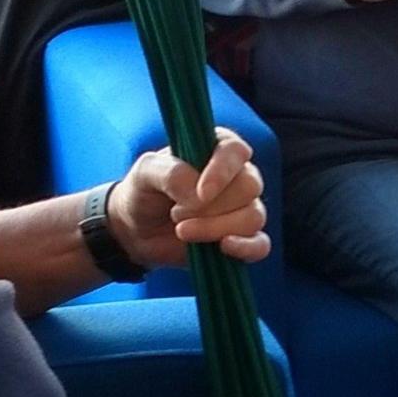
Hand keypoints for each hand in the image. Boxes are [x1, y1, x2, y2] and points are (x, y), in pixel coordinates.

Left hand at [110, 130, 269, 267]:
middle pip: (249, 187)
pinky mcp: (242, 240)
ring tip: (182, 231)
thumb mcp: (145, 172)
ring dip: (215, 228)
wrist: (136, 231)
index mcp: (218, 149)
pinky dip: (246, 248)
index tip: (200, 193)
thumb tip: (199, 194)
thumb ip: (170, 173)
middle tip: (176, 213)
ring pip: (253, 217)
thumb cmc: (144, 192)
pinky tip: (223, 247)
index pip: (236, 151)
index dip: (222, 171)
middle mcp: (237, 176)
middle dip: (210, 207)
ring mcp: (243, 209)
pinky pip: (261, 245)